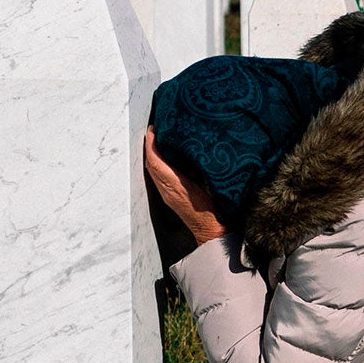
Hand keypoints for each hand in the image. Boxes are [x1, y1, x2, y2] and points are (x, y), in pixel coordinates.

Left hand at [144, 128, 227, 244]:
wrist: (211, 232)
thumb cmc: (213, 210)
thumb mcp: (209, 185)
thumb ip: (198, 169)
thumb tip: (191, 151)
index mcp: (175, 186)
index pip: (156, 162)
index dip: (152, 145)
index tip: (152, 130)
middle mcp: (167, 190)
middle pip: (150, 166)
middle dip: (149, 147)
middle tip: (154, 131)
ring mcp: (167, 195)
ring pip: (153, 172)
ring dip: (153, 155)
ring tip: (158, 141)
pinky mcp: (170, 198)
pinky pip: (159, 178)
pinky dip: (159, 164)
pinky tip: (166, 159)